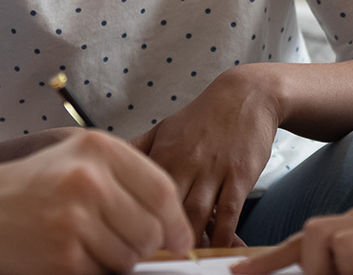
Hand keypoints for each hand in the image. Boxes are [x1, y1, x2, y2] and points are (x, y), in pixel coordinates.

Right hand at [0, 128, 191, 274]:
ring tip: (85, 247)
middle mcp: (90, 179)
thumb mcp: (73, 158)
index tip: (179, 242)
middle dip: (145, 248)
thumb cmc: (22, 185)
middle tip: (124, 247)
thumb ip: (122, 178)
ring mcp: (75, 219)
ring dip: (116, 263)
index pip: (163, 190)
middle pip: (150, 230)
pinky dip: (92, 274)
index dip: (176, 223)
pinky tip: (69, 258)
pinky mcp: (61, 257)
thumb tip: (170, 221)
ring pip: (128, 259)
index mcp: (98, 149)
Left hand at [131, 66, 282, 246]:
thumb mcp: (165, 127)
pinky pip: (229, 213)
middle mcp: (187, 161)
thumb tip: (104, 165)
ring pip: (197, 214)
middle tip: (153, 259)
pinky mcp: (240, 176)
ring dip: (189, 240)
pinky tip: (216, 249)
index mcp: (163, 152)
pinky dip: (222, 235)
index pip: (140, 193)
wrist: (247, 95)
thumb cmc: (204, 116)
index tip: (127, 240)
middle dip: (158, 237)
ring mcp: (215, 170)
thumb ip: (137, 150)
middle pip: (165, 209)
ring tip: (181, 261)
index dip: (133, 220)